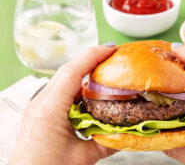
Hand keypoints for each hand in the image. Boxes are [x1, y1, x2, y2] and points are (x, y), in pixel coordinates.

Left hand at [9, 44, 116, 164]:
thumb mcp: (82, 158)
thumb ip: (107, 143)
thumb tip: (125, 134)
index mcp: (50, 110)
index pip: (72, 72)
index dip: (93, 56)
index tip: (111, 48)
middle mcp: (41, 103)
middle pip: (68, 71)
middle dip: (91, 59)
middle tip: (112, 56)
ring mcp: (40, 106)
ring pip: (65, 80)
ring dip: (85, 73)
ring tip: (105, 71)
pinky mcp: (42, 112)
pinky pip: (62, 92)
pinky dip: (78, 88)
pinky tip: (91, 93)